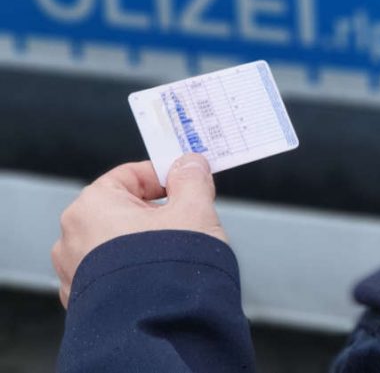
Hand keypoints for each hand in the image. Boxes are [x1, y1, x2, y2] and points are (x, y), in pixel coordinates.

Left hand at [52, 154, 226, 308]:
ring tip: (173, 253)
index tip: (187, 184)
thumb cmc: (168, 271)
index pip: (131, 174)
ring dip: (144, 241)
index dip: (165, 177)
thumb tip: (190, 165)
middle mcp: (73, 236)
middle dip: (157, 213)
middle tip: (186, 221)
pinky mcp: (84, 298)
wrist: (160, 328)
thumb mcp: (194, 211)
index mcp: (91, 207)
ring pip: (116, 241)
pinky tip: (158, 275)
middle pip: (123, 208)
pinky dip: (133, 268)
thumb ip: (191, 180)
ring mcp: (74, 270)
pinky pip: (111, 271)